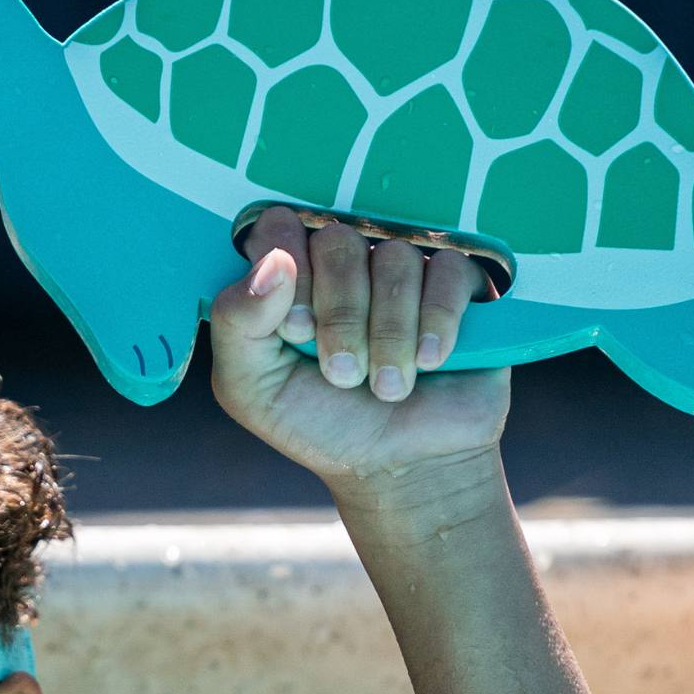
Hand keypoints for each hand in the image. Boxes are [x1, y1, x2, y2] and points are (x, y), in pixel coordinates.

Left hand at [208, 206, 509, 492]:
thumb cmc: (317, 423)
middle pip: (337, 241)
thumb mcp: (250, 387)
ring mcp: (399, 271)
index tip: (297, 331)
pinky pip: (448, 270)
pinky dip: (436, 322)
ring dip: (389, 333)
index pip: (278, 228)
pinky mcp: (456, 285)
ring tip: (387, 386)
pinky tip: (428, 362)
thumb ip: (237, 322)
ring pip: (393, 259)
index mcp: (286, 278)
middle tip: (342, 373)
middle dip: (340, 316)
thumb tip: (273, 263)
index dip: (290, 272)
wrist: (398, 465)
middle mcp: (341, 264)